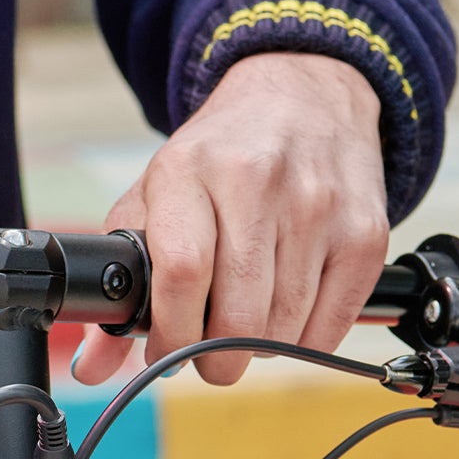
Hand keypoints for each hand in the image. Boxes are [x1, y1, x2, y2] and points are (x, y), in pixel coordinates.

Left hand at [73, 52, 390, 386]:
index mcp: (190, 171)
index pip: (184, 273)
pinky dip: (303, 343)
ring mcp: (319, 207)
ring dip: (257, 352)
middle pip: (237, 315)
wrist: (305, 93)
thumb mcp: (154, 197)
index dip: (173, 334)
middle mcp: (258, 183)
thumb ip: (118, 282)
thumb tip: (94, 365)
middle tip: (207, 358)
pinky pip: (330, 326)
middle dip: (216, 360)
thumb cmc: (218, 157)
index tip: (167, 354)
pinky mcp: (365, 232)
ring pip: (284, 329)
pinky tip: (286, 320)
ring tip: (244, 330)